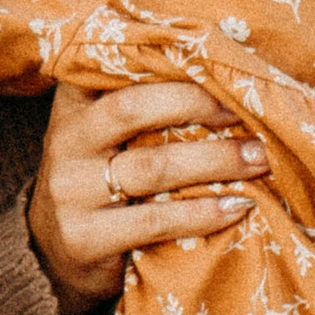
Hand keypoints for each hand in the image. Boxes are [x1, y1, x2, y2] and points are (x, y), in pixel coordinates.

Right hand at [29, 77, 269, 314]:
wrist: (56, 254)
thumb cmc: (102, 179)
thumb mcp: (106, 134)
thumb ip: (145, 101)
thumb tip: (222, 68)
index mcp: (73, 104)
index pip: (113, 66)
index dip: (165, 59)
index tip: (217, 62)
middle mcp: (65, 141)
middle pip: (131, 108)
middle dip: (197, 104)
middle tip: (248, 110)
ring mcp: (69, 192)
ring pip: (151, 166)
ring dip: (215, 160)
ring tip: (259, 158)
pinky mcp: (83, 238)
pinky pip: (153, 220)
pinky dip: (202, 213)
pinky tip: (238, 206)